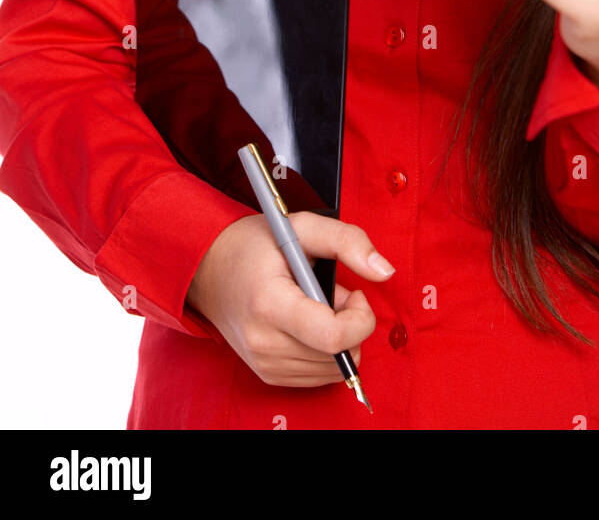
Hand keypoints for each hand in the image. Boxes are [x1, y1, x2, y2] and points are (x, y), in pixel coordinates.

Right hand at [185, 212, 394, 386]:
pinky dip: (326, 351)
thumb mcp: (302, 227)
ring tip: (317, 305)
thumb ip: (348, 241)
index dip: (361, 318)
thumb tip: (385, 271)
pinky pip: (319, 376)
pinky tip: (309, 323)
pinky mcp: (268, 374)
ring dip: (339, 338)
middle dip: (351, 323)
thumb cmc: (255, 245)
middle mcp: (264, 342)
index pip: (334, 337)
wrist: (208, 270)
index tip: (355, 293)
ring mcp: (264, 363)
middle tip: (332, 292)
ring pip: (333, 369)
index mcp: (270, 304)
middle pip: (338, 356)